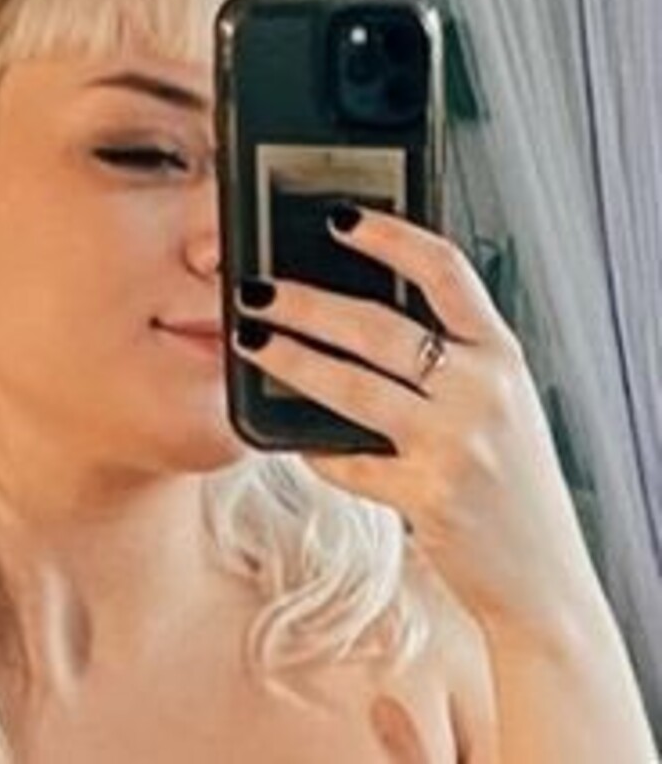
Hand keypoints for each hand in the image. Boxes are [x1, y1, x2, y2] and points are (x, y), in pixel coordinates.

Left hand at [232, 207, 599, 635]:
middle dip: (306, 303)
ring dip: (292, 360)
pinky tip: (290, 438)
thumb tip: (354, 311)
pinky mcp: (427, 495)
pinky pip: (350, 461)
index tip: (339, 217)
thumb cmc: (507, 475)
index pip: (445, 270)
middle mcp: (483, 390)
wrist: (539, 572)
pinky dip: (314, 449)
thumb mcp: (496, 399)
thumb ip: (449, 355)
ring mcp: (457, 443)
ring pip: (354, 386)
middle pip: (380, 326)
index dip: (390, 236)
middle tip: (256, 289)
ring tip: (249, 340)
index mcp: (500, 353)